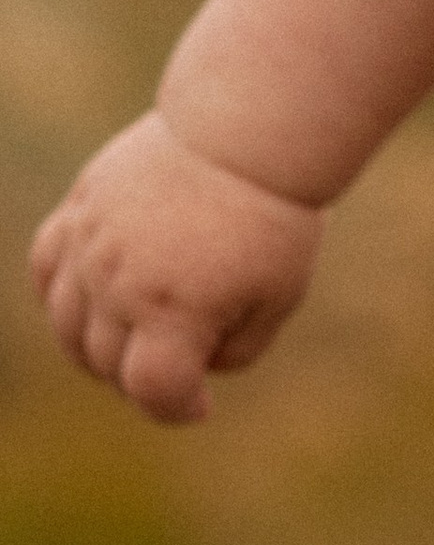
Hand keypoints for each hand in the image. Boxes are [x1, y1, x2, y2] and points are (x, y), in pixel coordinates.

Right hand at [30, 112, 322, 424]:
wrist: (245, 134)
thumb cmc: (272, 221)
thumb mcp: (276, 300)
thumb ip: (233, 353)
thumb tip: (190, 371)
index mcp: (175, 309)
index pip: (151, 390)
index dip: (175, 410)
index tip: (200, 405)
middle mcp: (121, 282)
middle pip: (108, 364)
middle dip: (144, 380)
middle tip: (181, 365)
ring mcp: (90, 245)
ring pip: (68, 325)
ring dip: (98, 349)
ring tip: (140, 339)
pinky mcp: (79, 211)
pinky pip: (47, 269)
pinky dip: (64, 297)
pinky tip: (98, 300)